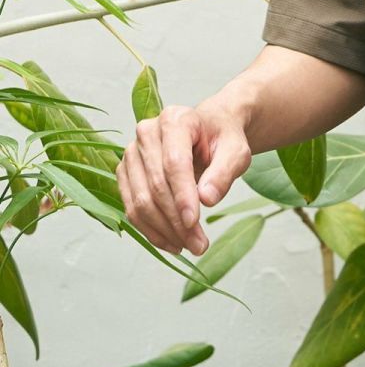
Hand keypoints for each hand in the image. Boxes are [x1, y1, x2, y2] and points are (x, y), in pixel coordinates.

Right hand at [117, 101, 251, 255]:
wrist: (210, 131)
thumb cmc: (224, 139)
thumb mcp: (236, 151)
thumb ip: (225, 171)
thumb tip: (206, 199)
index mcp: (175, 120)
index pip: (174, 163)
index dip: (182, 196)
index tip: (195, 222)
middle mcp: (147, 132)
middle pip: (155, 185)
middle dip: (176, 220)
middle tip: (200, 245)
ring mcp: (132, 153)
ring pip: (140, 200)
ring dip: (164, 230)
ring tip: (191, 246)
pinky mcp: (126, 172)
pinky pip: (132, 207)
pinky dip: (151, 229)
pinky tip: (172, 243)